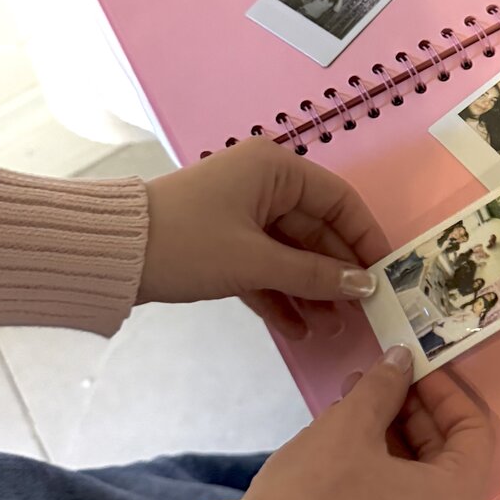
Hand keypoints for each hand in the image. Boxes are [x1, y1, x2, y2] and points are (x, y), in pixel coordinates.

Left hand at [138, 139, 387, 338]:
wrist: (112, 255)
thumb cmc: (188, 243)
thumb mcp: (255, 261)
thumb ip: (314, 274)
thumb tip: (365, 286)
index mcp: (276, 169)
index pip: (340, 201)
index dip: (366, 238)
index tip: (387, 274)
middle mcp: (264, 184)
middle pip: (317, 231)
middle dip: (336, 274)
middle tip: (362, 312)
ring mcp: (243, 213)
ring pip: (291, 253)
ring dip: (311, 291)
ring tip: (333, 329)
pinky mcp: (224, 242)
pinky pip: (265, 267)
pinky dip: (280, 295)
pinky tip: (299, 330)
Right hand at [246, 348, 495, 499]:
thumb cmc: (318, 492)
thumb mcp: (351, 426)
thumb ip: (385, 387)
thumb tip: (401, 360)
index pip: (474, 432)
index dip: (446, 393)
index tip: (414, 370)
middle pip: (447, 456)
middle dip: (411, 411)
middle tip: (376, 379)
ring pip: (419, 479)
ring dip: (392, 435)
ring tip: (351, 399)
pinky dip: (383, 468)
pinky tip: (346, 436)